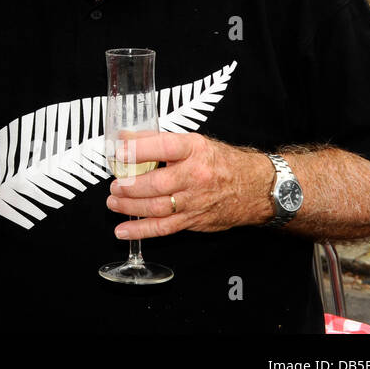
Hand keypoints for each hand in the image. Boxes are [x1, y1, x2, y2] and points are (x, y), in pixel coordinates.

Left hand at [106, 133, 270, 239]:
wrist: (255, 188)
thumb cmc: (220, 163)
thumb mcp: (193, 143)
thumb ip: (156, 140)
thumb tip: (124, 137)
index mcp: (194, 150)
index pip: (163, 147)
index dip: (138, 150)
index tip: (119, 152)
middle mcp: (195, 175)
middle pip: (157, 183)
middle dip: (129, 185)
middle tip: (115, 184)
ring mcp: (195, 200)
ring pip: (157, 207)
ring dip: (130, 206)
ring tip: (113, 202)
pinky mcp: (193, 220)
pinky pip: (164, 227)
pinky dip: (141, 230)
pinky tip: (122, 230)